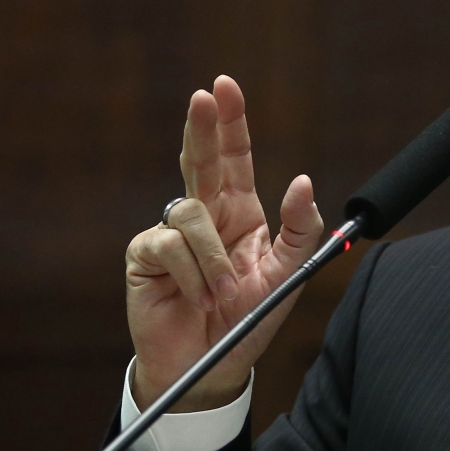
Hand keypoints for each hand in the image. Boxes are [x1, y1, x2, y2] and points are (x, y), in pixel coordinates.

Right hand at [125, 75, 324, 411]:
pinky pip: (170, 246)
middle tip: (206, 95)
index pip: (234, 156)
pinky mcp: (147, 255)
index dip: (230, 122)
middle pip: (201, 158)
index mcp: (239, 210)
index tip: (225, 85)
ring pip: (191, 212)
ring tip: (224, 295)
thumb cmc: (250, 317)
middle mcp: (205, 214)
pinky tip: (199, 298)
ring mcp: (172, 233)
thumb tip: (302, 181)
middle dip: (204, 125)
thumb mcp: (287, 272)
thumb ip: (301, 228)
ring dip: (213, 257)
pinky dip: (193, 274)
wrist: (214, 365)